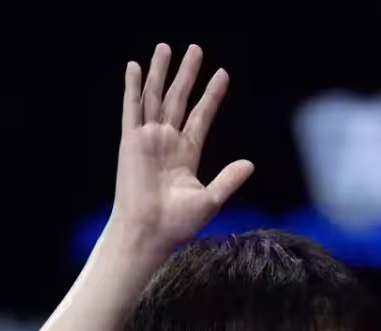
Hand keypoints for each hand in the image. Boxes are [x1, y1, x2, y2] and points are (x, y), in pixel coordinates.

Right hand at [112, 44, 253, 247]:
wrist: (149, 233)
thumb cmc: (177, 224)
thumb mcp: (211, 200)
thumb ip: (229, 179)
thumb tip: (250, 163)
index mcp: (187, 154)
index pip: (202, 116)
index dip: (211, 95)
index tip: (222, 74)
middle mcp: (167, 143)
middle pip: (179, 99)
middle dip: (188, 74)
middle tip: (195, 49)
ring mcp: (148, 140)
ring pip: (155, 97)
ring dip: (160, 72)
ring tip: (166, 47)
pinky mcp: (130, 141)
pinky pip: (132, 108)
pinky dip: (132, 87)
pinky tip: (135, 66)